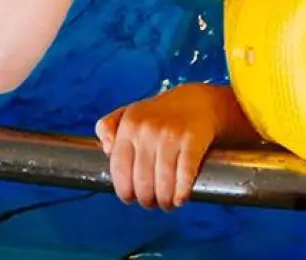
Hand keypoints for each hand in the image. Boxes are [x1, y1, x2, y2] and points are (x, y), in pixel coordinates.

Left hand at [95, 84, 220, 208]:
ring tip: (166, 203)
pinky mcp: (193, 140)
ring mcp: (171, 135)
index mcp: (129, 124)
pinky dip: (181, 192)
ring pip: (163, 182)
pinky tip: (180, 198)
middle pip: (142, 181)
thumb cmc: (161, 114)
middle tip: (151, 203)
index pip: (119, 169)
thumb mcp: (130, 113)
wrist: (199, 101)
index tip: (130, 199)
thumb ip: (108, 127)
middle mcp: (148, 129)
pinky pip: (185, 175)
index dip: (124, 190)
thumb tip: (106, 149)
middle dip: (146, 199)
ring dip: (164, 200)